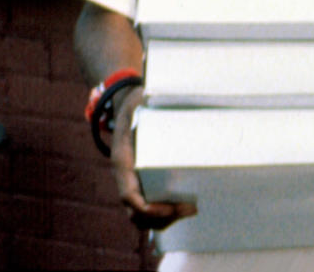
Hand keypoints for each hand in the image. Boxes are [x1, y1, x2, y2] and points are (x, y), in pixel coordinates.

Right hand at [108, 84, 196, 230]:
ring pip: (139, 215)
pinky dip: (162, 213)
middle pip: (135, 213)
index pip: (128, 195)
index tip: (171, 208)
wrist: (125, 103)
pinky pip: (146, 205)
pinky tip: (183, 206)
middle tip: (191, 208)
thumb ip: (152, 99)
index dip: (148, 208)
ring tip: (190, 209)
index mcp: (122, 160)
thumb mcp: (142, 98)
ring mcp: (130, 180)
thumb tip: (172, 94)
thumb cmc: (138, 101)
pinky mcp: (140, 180)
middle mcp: (124, 175)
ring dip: (163, 220)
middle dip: (162, 218)